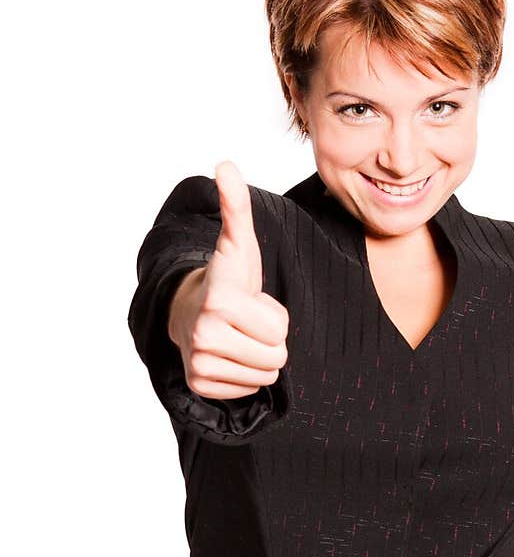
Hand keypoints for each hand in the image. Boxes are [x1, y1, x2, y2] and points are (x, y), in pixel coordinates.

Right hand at [168, 159, 289, 398]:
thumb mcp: (238, 243)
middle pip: (276, 358)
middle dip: (270, 341)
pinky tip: (229, 354)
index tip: (252, 302)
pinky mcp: (199, 384)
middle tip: (248, 323)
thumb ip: (236, 206)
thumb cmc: (228, 279)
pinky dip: (244, 376)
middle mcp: (203, 334)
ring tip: (240, 336)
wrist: (190, 310)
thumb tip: (226, 166)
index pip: (280, 331)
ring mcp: (198, 363)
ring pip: (264, 376)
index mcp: (218, 299)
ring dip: (259, 358)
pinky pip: (247, 390)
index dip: (274, 317)